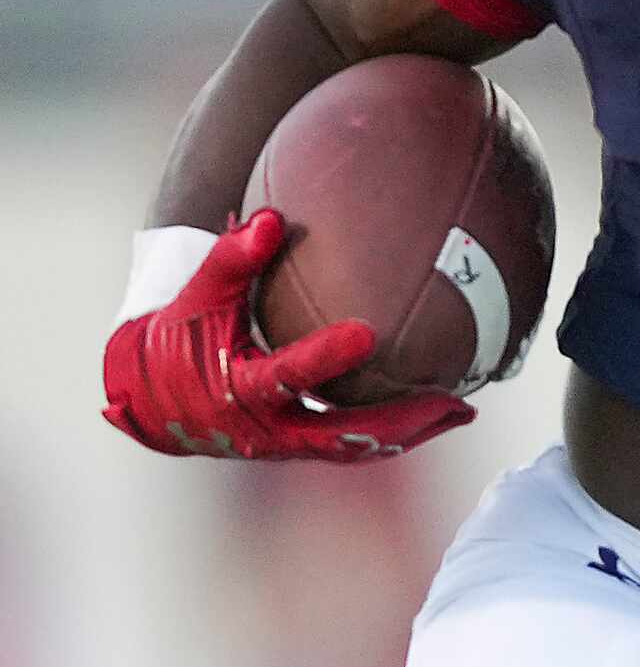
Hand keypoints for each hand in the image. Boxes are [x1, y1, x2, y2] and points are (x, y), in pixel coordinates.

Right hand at [102, 211, 475, 460]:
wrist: (150, 392)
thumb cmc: (179, 332)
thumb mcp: (197, 293)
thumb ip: (232, 258)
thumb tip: (272, 218)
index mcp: (236, 388)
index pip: (285, 375)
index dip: (323, 357)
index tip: (368, 333)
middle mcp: (263, 428)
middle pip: (338, 433)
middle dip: (397, 419)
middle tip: (451, 399)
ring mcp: (282, 443)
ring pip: (352, 448)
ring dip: (407, 433)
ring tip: (461, 411)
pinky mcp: (295, 446)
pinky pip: (348, 447)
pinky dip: (389, 435)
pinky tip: (434, 416)